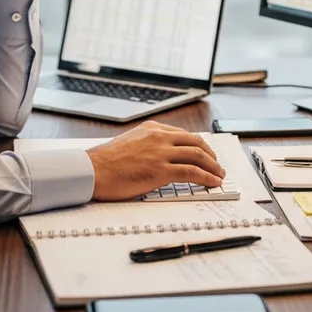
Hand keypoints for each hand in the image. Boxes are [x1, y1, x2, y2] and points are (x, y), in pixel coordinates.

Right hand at [86, 120, 225, 201]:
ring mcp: (161, 153)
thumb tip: (161, 156)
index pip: (184, 135)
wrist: (92, 170)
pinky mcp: (160, 170)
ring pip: (198, 156)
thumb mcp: (131, 142)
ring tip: (219, 175)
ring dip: (213, 166)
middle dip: (211, 155)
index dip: (199, 145)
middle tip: (217, 165)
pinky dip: (206, 177)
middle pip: (196, 142)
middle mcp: (159, 137)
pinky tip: (212, 182)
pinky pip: (192, 172)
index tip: (206, 154)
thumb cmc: (106, 161)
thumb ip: (148, 144)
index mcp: (152, 129)